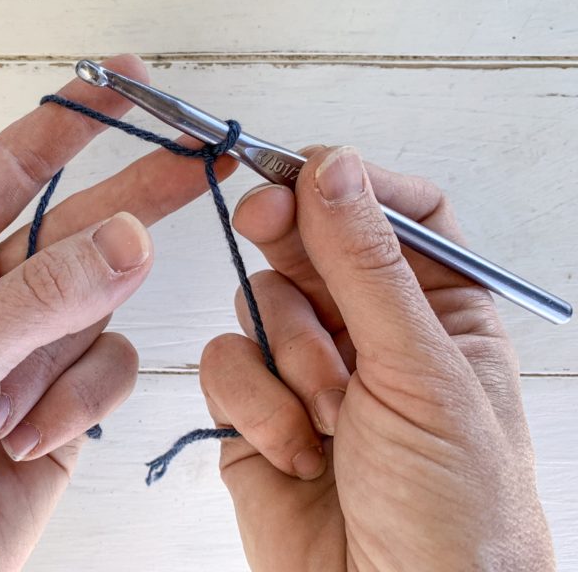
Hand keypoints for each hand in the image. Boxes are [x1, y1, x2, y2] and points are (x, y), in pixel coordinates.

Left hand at [0, 55, 236, 571]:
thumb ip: (41, 297)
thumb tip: (131, 236)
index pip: (12, 168)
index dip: (69, 119)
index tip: (125, 79)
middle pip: (81, 226)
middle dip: (136, 195)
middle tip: (202, 153)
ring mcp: (26, 352)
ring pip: (104, 310)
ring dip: (72, 359)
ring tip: (16, 408)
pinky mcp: (59, 407)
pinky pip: (111, 371)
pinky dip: (82, 404)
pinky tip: (30, 439)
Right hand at [200, 146, 554, 569]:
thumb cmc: (455, 513)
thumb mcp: (421, 372)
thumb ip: (366, 264)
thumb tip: (332, 166)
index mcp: (440, 311)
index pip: (397, 213)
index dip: (348, 182)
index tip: (301, 169)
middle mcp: (370, 331)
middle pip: (312, 241)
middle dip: (289, 238)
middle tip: (262, 220)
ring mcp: (306, 370)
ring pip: (259, 299)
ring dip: (289, 354)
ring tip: (329, 415)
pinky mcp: (253, 413)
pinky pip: (224, 362)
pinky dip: (253, 402)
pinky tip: (296, 452)